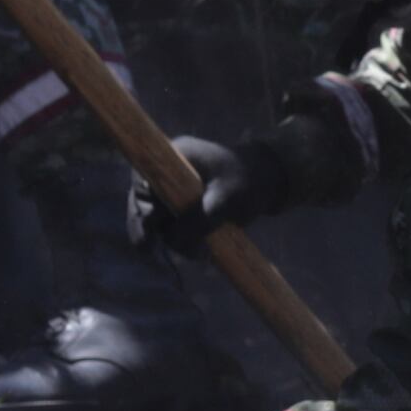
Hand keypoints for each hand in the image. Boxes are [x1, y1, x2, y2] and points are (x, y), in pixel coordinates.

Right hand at [130, 134, 245, 251]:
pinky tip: (201, 251)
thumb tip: (171, 240)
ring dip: (173, 240)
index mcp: (173, 158)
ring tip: (199, 252)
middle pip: (143, 205)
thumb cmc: (248, 181)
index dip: (142, 205)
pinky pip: (171, 229)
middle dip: (152, 229)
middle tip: (152, 249)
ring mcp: (173, 192)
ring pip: (157, 223)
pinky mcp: (182, 209)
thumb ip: (199, 219)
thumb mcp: (225, 200)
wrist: (269, 182)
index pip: (142, 181)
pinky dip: (182, 243)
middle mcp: (167, 174)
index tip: (149, 225)